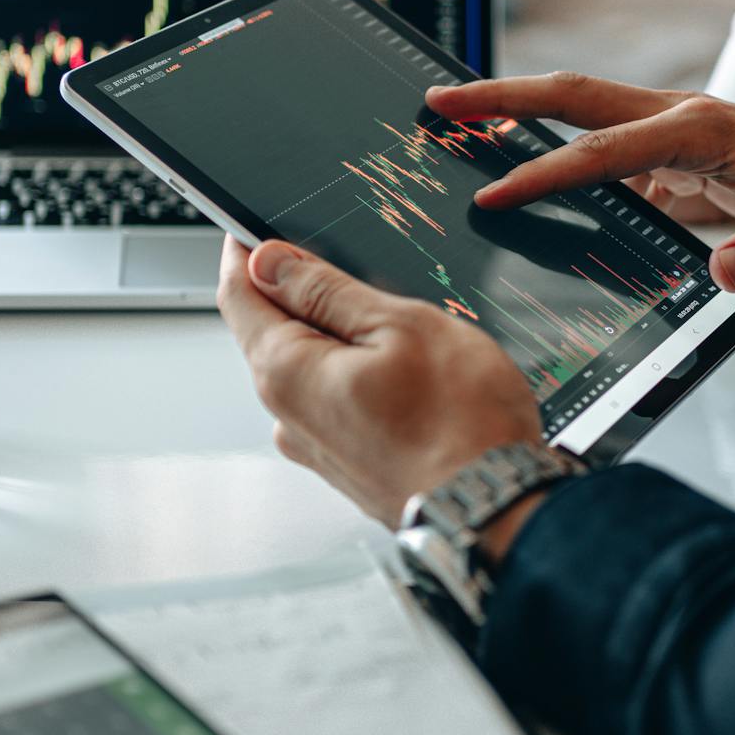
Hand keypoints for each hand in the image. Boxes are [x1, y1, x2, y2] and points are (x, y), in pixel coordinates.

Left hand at [216, 237, 543, 534]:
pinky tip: (403, 369)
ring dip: (337, 334)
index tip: (256, 225)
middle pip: (272, 330)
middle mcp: (288, 415)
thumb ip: (325, 291)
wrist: (497, 509)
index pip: (237, 294)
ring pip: (309, 365)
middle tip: (349, 262)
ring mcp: (317, 446)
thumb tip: (270, 262)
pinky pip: (335, 399)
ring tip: (395, 322)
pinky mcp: (347, 464)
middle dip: (300, 291)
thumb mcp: (399, 325)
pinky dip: (356, 372)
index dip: (245, 251)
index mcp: (286, 372)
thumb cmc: (461, 424)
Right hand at [425, 72, 734, 292]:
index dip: (547, 171)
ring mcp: (672, 134)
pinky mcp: (671, 158)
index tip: (494, 194)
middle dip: (503, 98)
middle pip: (574, 96)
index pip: (607, 148)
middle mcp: (680, 117)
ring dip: (518, 118)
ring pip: (580, 115)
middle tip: (437, 102)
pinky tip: (519, 177)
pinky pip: (599, 149)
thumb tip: (727, 271)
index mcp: (705, 128)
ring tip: (452, 128)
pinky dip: (553, 154)